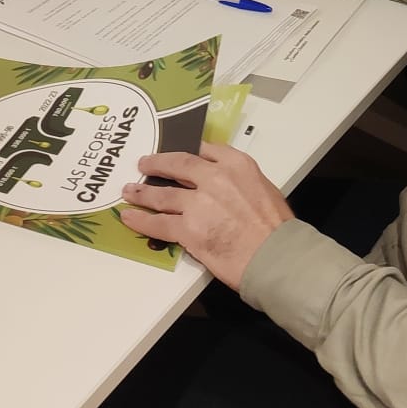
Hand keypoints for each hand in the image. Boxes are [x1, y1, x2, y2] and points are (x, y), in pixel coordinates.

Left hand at [119, 144, 293, 289]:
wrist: (277, 257)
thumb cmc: (277, 228)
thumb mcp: (264, 189)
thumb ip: (241, 182)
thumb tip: (227, 187)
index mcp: (236, 164)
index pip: (204, 149)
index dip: (186, 152)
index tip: (176, 154)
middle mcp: (214, 177)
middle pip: (177, 165)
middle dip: (157, 164)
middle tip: (144, 164)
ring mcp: (198, 203)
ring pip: (162, 194)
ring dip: (143, 193)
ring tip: (130, 191)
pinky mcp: (188, 229)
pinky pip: (158, 223)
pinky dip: (141, 220)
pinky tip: (129, 217)